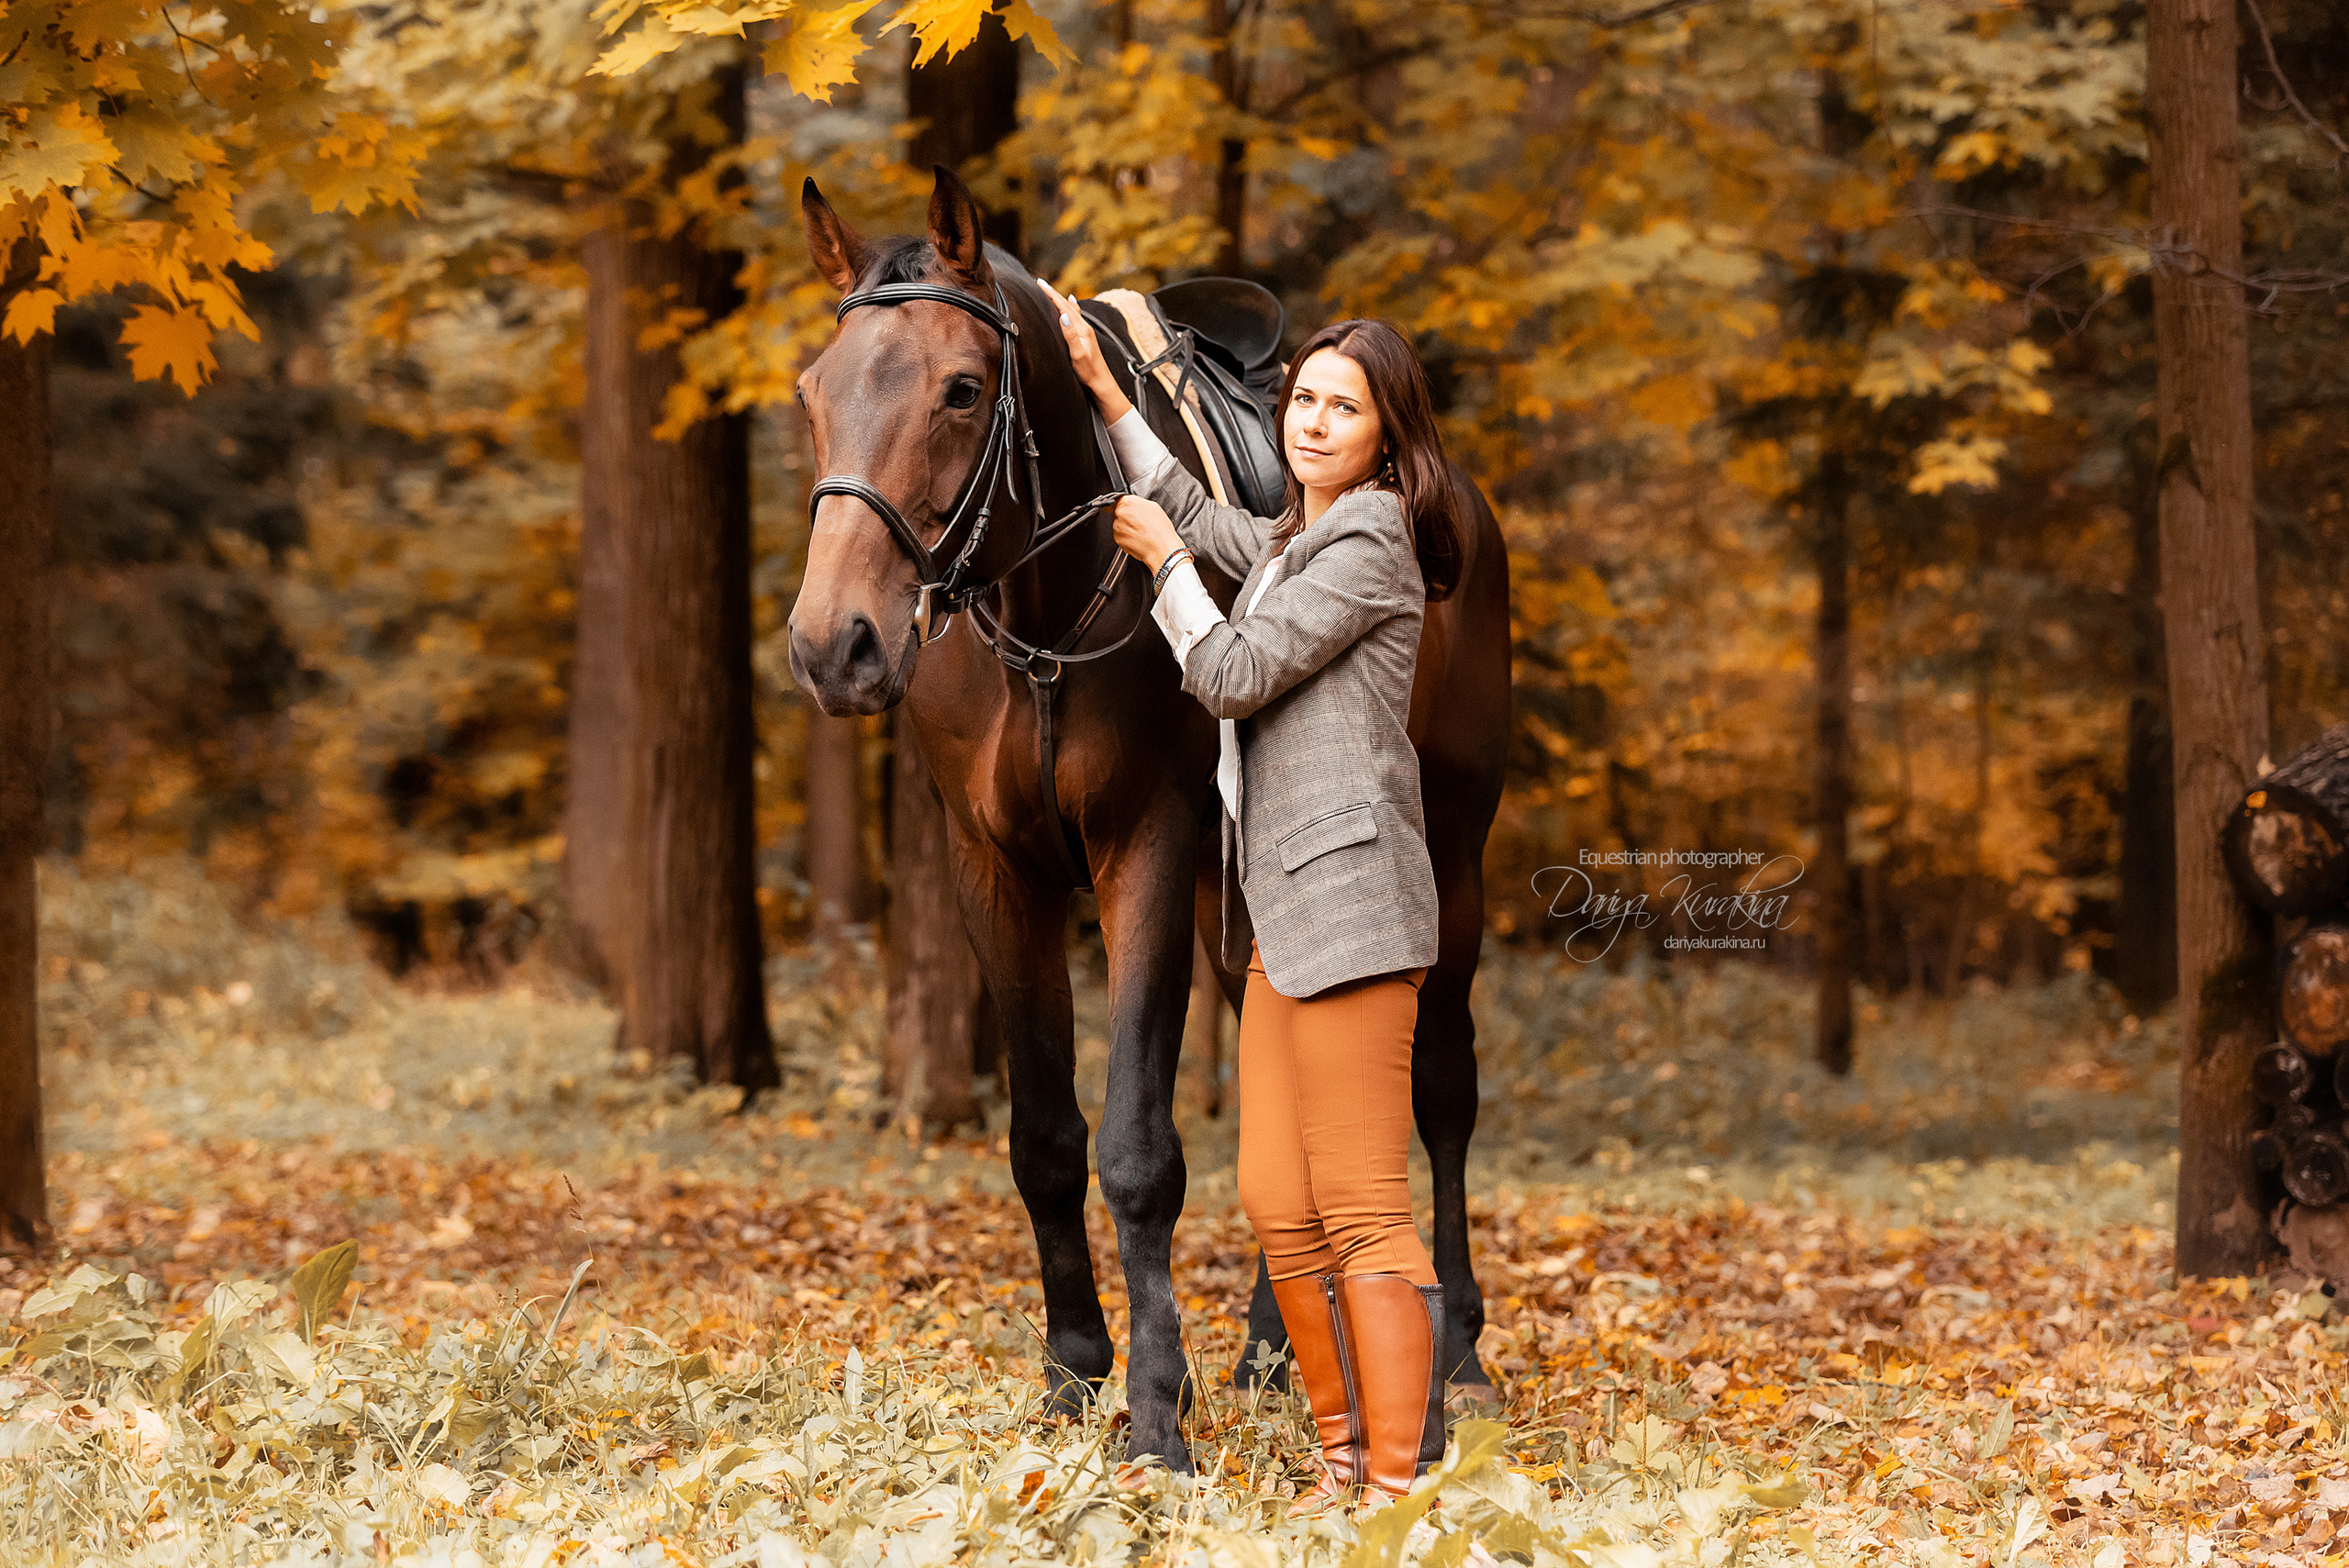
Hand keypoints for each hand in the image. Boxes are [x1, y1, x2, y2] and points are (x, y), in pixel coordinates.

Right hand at [1037, 279, 1132, 421]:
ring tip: (1051, 291)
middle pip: (1067, 305)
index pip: (1064, 307)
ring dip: (1059, 299)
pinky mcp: (1085, 337)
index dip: (1051, 295)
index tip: (1040, 284)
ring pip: (1070, 310)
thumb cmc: (1089, 371)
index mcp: (1081, 329)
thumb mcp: (1077, 354)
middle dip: (1053, 294)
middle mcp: (1084, 327)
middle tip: (1040, 283)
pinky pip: (1075, 316)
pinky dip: (1070, 308)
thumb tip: (1063, 315)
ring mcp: (1085, 331)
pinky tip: (1071, 304)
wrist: (1102, 382)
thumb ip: (1071, 334)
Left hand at [1112, 495, 1183, 573]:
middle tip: (1139, 522)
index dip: (1126, 506)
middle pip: (1118, 512)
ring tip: (1140, 531)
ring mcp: (1117, 527)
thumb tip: (1134, 505)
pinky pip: (1120, 536)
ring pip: (1119, 524)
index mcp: (1128, 502)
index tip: (1129, 510)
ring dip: (1126, 527)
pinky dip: (1126, 537)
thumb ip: (1139, 503)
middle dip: (1126, 517)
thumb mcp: (1153, 507)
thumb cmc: (1160, 529)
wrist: (1161, 548)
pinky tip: (1138, 538)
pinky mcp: (1118, 539)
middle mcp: (1120, 513)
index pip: (1119, 500)